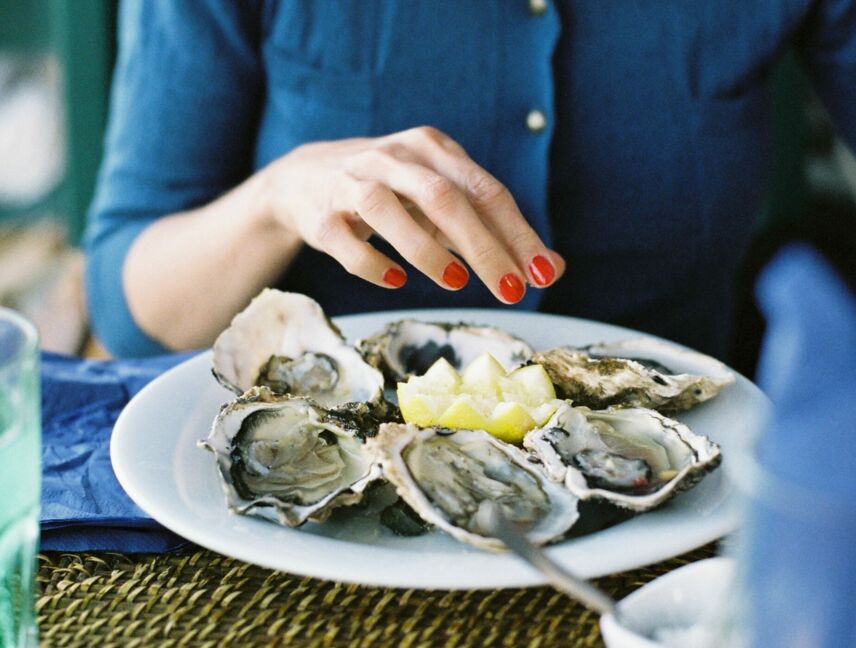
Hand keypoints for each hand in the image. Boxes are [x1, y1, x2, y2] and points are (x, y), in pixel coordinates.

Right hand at [261, 126, 563, 302]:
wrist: (303, 179)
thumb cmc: (392, 192)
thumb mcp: (443, 202)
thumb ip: (494, 231)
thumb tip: (552, 268)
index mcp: (432, 149)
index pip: (485, 191)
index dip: (518, 233)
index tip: (544, 274)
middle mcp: (393, 158)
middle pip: (444, 198)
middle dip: (483, 246)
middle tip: (510, 290)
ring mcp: (352, 183)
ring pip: (389, 210)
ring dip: (426, 249)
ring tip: (456, 283)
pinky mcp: (322, 216)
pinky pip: (346, 241)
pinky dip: (373, 264)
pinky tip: (397, 281)